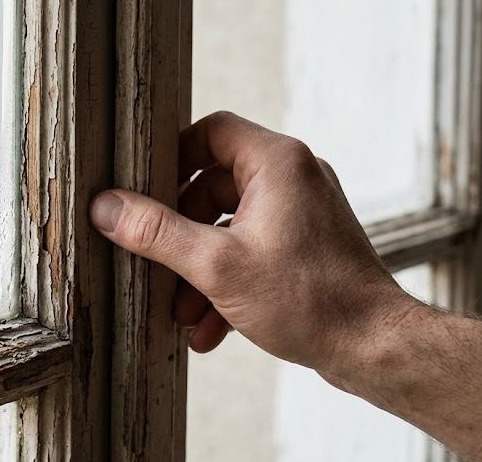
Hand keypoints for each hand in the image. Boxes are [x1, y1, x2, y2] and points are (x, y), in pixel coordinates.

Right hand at [90, 111, 420, 372]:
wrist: (375, 349)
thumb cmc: (310, 301)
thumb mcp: (216, 266)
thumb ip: (155, 233)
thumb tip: (106, 207)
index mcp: (278, 162)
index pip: (210, 131)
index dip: (171, 157)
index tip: (142, 191)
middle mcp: (294, 178)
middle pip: (213, 185)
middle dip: (180, 232)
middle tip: (154, 262)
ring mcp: (303, 214)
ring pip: (229, 226)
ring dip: (198, 268)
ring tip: (180, 311)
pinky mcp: (306, 248)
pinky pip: (252, 252)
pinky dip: (226, 284)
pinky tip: (208, 329)